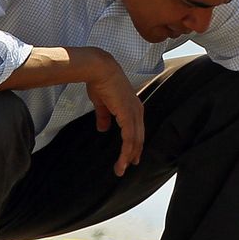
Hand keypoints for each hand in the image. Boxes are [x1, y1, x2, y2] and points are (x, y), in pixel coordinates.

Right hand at [84, 54, 143, 175]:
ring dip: (128, 156)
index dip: (133, 144)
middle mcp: (137, 111)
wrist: (99, 70)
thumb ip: (104, 116)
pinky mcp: (128, 115)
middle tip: (126, 167)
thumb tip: (102, 129)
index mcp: (132, 107)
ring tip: (121, 169)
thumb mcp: (102, 103)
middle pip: (138, 138)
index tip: (130, 157)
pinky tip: (122, 160)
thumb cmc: (100, 82)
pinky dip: (126, 151)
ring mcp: (134, 113)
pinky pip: (129, 138)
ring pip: (135, 141)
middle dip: (133, 154)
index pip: (136, 130)